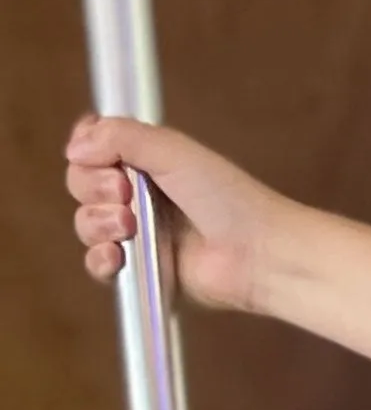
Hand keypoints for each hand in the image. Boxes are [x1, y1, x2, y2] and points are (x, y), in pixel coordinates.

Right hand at [64, 113, 279, 312]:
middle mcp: (139, 196)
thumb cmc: (226, 198)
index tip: (100, 154)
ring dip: (97, 222)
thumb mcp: (172, 150)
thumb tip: (74, 148)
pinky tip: (118, 256)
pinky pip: (99, 266)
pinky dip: (100, 260)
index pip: (92, 147)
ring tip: (130, 224)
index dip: (86, 149)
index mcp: (146, 161)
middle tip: (126, 193)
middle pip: (81, 183)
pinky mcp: (144, 272)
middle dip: (92, 186)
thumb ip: (119, 136)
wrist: (256, 253)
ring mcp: (140, 235)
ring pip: (86, 224)